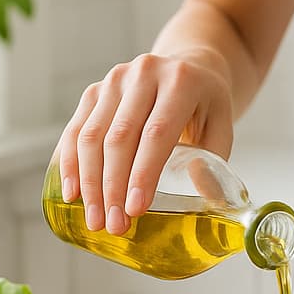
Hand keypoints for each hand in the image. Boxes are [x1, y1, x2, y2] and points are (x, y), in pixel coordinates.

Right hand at [57, 48, 233, 234]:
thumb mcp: (222, 130)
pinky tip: (73, 194)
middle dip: (114, 187)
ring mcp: (114, 80)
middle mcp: (143, 74)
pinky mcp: (94, 91)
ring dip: (90, 183)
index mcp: (180, 82)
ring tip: (95, 220)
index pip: (157, 132)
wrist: (188, 68)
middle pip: (119, 137)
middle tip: (115, 225)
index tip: (136, 210)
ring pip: (92, 135)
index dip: (143, 173)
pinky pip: (75, 130)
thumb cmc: (207, 108)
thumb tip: (203, 198)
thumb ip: (214, 164)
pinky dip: (71, 164)